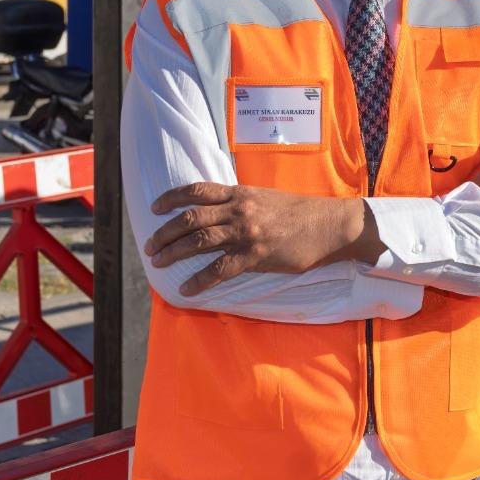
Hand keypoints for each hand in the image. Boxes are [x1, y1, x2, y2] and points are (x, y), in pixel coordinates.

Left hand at [144, 182, 378, 296]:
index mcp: (241, 193)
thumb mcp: (267, 198)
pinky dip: (200, 280)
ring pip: (199, 241)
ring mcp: (247, 232)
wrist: (329, 225)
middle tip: (150, 246)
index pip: (197, 191)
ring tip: (158, 263)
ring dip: (174, 252)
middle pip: (190, 218)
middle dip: (165, 232)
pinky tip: (187, 288)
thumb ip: (243, 203)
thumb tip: (222, 212)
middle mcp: (239, 210)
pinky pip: (220, 269)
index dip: (171, 198)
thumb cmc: (301, 212)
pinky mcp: (256, 255)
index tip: (155, 207)